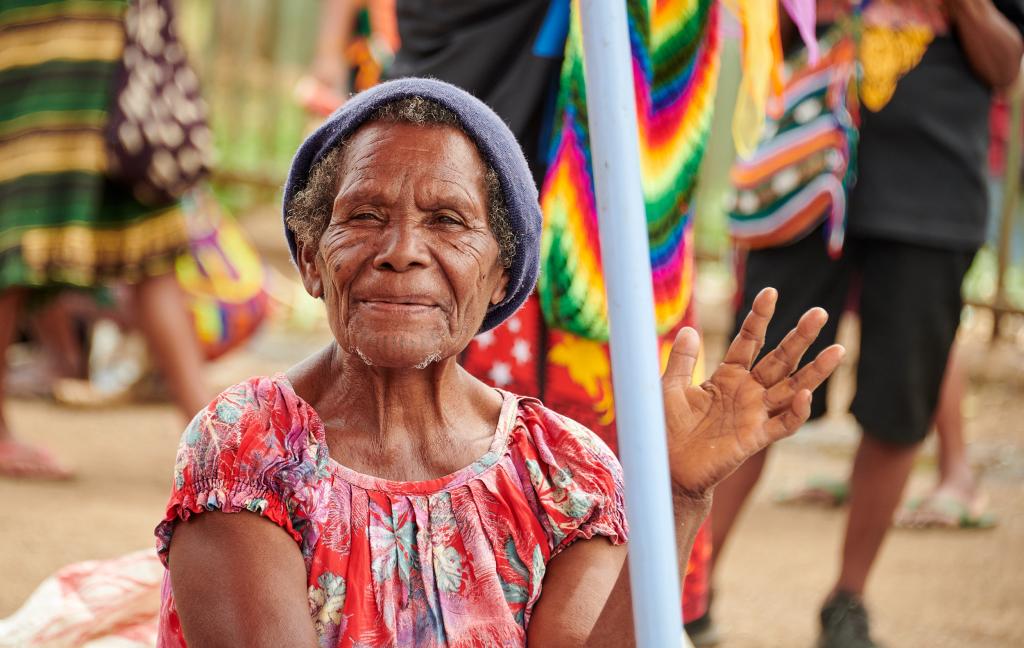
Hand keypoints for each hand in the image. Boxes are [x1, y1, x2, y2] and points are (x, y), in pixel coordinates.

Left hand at [661, 288, 844, 498]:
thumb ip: (680, 361)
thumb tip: (689, 329)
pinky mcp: (755, 438)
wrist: (668, 467)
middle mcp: (747, 391)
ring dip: (815, 371)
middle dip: (799, 337)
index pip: (749, 341)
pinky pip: (783, 424)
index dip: (759, 318)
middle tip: (820, 312)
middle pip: (780, 359)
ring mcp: (754, 414)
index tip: (771, 292)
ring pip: (792, 388)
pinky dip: (797, 411)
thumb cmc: (667, 428)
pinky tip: (806, 393)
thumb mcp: (668, 388)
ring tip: (839, 350)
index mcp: (727, 376)